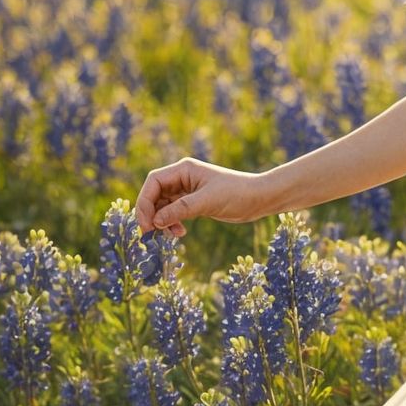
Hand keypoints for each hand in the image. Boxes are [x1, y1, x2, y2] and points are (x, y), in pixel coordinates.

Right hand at [134, 157, 263, 239]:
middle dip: (151, 214)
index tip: (146, 223)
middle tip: (151, 234)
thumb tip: (156, 222)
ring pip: (163, 206)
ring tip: (169, 235)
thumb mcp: (207, 201)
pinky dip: (172, 223)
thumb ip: (180, 210)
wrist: (260, 198)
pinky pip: (174, 213)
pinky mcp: (194, 203)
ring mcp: (188, 190)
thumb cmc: (237, 193)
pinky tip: (179, 233)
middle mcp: (183, 178)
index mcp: (184, 169)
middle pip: (155, 195)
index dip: (145, 202)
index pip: (153, 182)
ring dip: (162, 221)